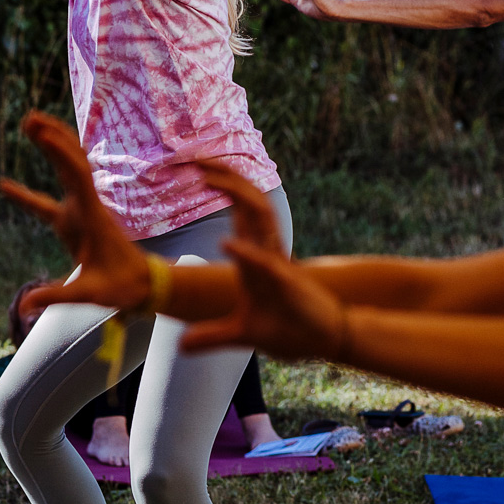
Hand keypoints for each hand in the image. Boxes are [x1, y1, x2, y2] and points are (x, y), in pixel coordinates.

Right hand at [0, 111, 150, 313]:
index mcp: (92, 216)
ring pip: (68, 168)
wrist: (144, 285)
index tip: (42, 133)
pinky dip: (33, 190)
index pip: (77, 176)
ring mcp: (82, 210)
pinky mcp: (76, 219)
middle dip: (52, 138)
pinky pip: (53, 195)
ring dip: (51, 145)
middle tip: (28, 118)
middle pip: (72, 161)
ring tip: (27, 125)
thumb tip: (24, 307)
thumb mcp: (88, 294)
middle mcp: (88, 206)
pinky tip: (6, 186)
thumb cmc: (121, 287)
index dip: (61, 153)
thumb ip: (55, 296)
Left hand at [179, 161, 348, 360]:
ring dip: (236, 195)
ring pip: (259, 218)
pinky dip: (246, 252)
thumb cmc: (287, 330)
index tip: (196, 166)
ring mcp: (276, 264)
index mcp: (254, 253)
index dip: (222, 185)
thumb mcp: (240, 334)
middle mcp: (266, 250)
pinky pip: (265, 262)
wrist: (321, 342)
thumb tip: (182, 346)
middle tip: (197, 157)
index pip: (239, 209)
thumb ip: (211, 336)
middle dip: (226, 175)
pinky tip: (226, 243)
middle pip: (248, 201)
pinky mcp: (286, 284)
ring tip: (209, 177)